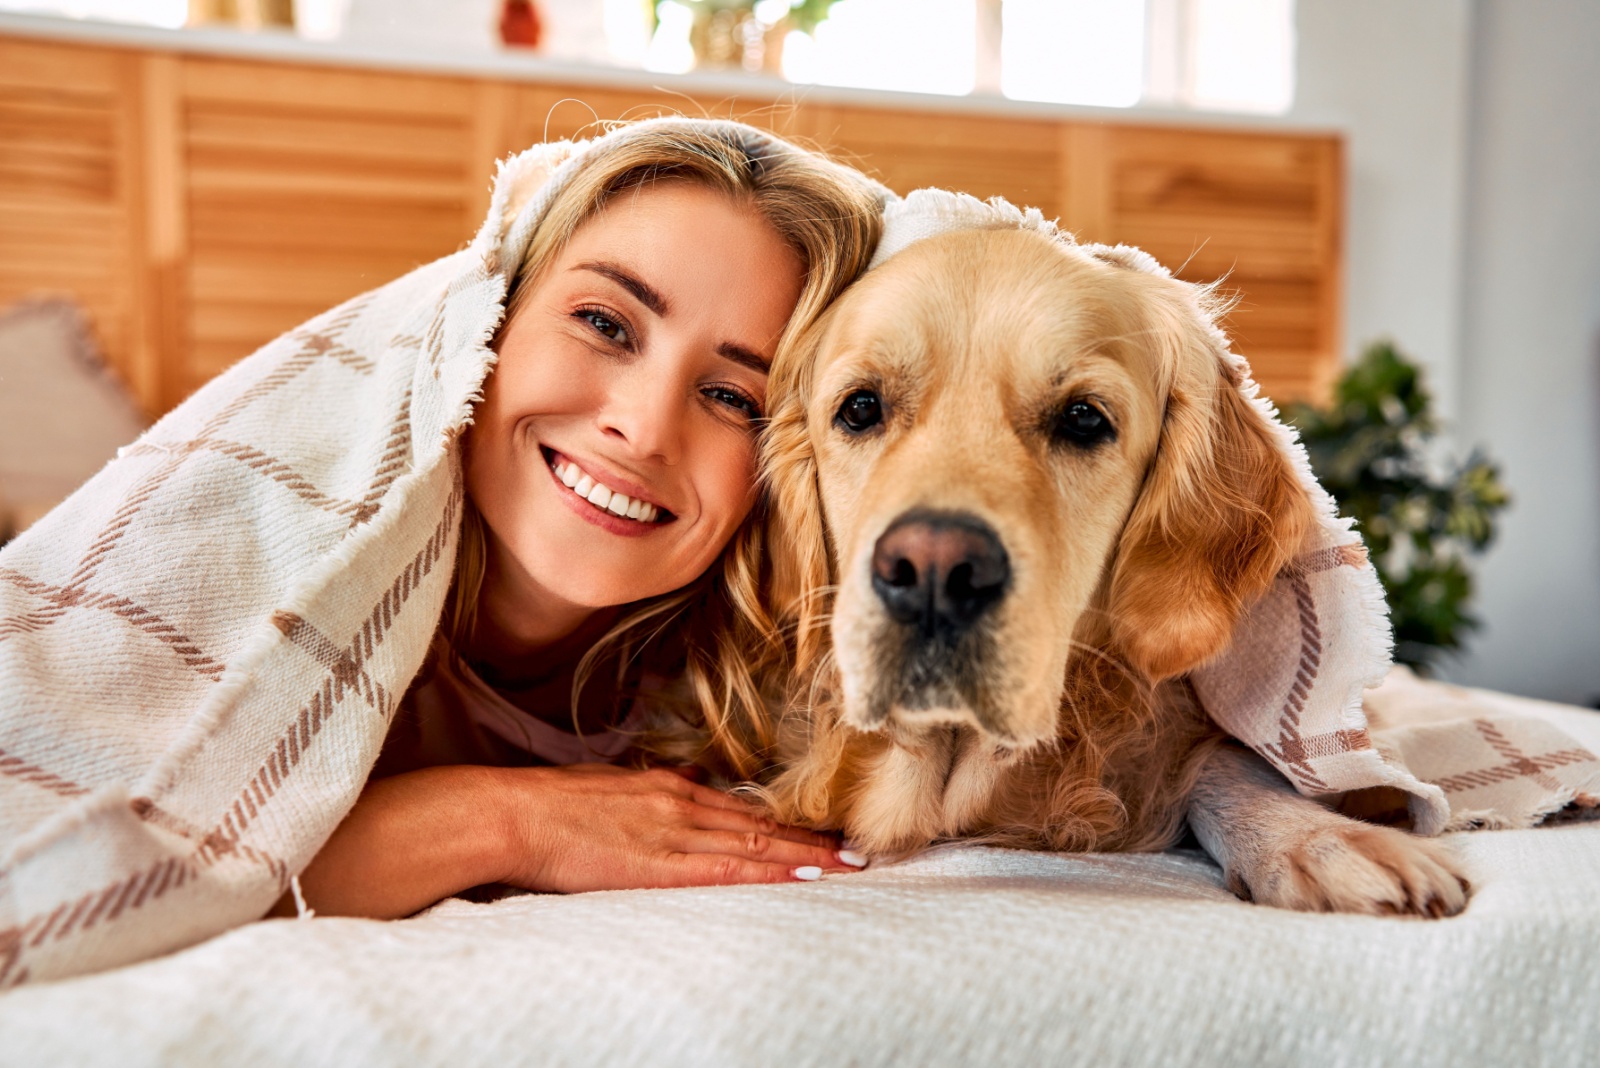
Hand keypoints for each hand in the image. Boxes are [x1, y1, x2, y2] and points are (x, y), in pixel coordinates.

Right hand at [494, 764, 857, 892]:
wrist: (515, 813)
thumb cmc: (550, 804)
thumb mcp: (611, 785)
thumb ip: (653, 790)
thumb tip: (688, 784)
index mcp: (668, 787)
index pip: (741, 809)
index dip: (784, 821)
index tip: (819, 829)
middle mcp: (681, 803)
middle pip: (760, 826)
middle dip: (811, 838)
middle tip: (856, 849)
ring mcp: (674, 830)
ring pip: (756, 845)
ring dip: (805, 855)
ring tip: (846, 864)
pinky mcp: (661, 861)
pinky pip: (729, 870)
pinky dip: (771, 872)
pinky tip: (802, 874)